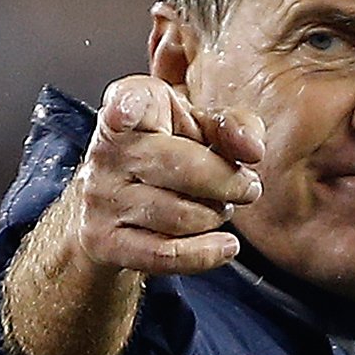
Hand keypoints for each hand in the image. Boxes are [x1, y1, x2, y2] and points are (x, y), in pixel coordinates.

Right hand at [71, 75, 263, 274]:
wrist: (115, 204)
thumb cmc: (168, 152)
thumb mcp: (200, 126)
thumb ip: (234, 126)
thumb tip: (252, 150)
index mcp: (132, 105)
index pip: (126, 100)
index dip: (125, 106)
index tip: (124, 113)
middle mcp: (108, 150)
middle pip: (179, 166)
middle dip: (227, 181)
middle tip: (247, 187)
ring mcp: (101, 197)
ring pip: (179, 215)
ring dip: (213, 216)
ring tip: (218, 209)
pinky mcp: (103, 240)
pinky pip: (164, 254)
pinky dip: (204, 254)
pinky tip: (225, 246)